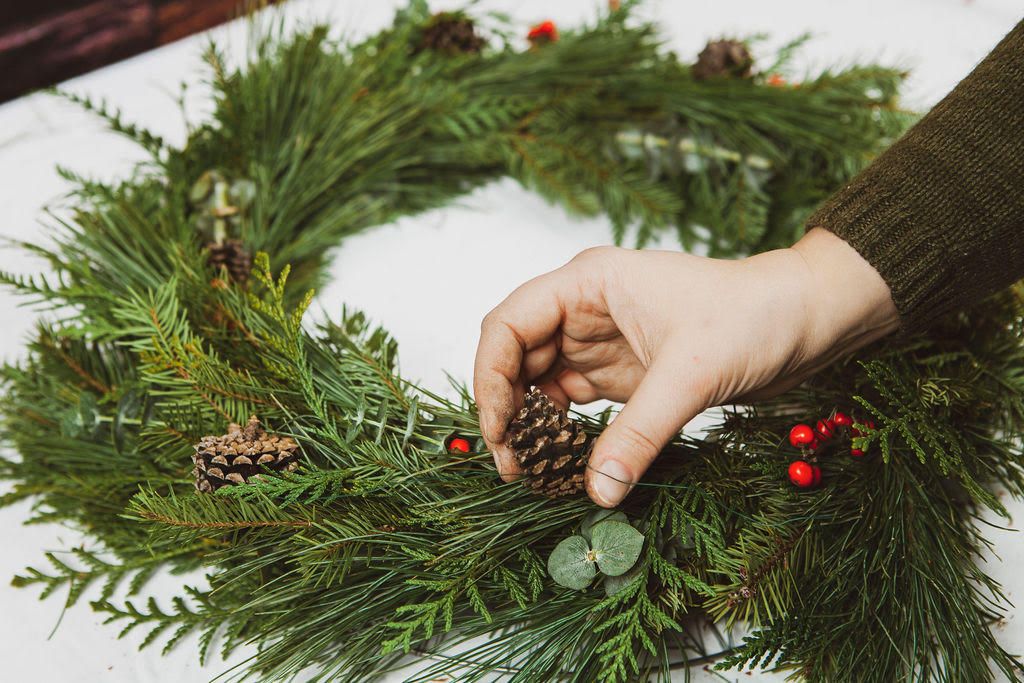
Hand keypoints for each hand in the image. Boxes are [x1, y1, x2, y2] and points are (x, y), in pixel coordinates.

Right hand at [473, 228, 898, 506]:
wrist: (804, 320)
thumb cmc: (753, 317)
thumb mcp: (690, 375)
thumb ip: (639, 434)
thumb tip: (599, 492)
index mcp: (588, 283)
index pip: (509, 324)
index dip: (491, 377)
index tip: (499, 430)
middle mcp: (584, 308)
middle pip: (516, 356)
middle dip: (506, 408)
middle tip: (510, 463)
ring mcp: (599, 341)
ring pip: (539, 382)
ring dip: (530, 424)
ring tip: (531, 470)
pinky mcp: (619, 371)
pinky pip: (572, 402)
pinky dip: (562, 431)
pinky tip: (563, 461)